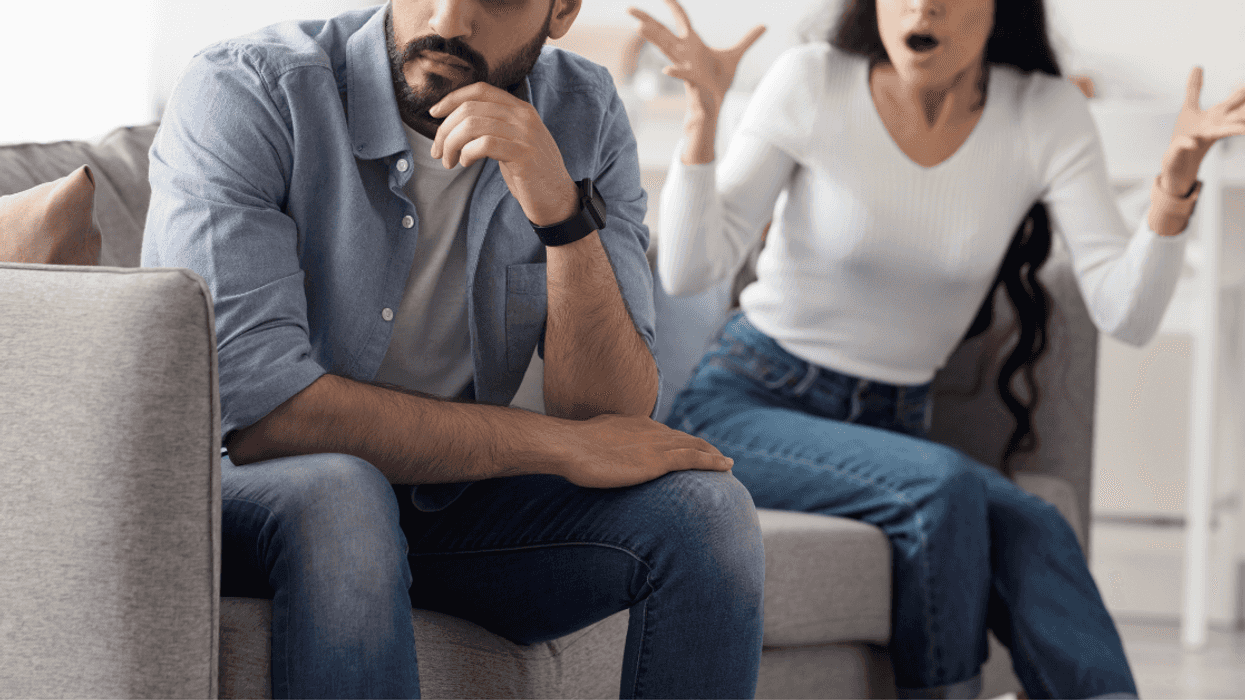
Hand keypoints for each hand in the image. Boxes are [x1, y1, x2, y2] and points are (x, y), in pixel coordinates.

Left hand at [429, 83, 577, 225]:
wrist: (557, 200)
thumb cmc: (530, 173)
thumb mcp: (512, 142)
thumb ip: (493, 125)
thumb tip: (455, 121)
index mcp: (520, 108)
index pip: (480, 89)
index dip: (452, 99)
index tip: (434, 114)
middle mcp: (523, 116)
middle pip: (470, 108)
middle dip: (445, 130)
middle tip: (438, 151)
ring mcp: (525, 134)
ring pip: (473, 125)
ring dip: (452, 144)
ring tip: (448, 161)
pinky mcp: (523, 154)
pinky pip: (484, 144)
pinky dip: (467, 153)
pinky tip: (465, 163)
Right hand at [557, 413, 733, 488]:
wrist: (568, 446)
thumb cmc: (572, 449)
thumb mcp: (593, 441)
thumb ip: (606, 445)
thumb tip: (604, 453)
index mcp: (635, 425)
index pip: (665, 434)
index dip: (681, 442)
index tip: (690, 449)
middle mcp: (650, 430)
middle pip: (684, 438)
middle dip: (702, 447)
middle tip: (718, 457)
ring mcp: (655, 444)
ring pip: (694, 447)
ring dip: (713, 454)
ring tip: (727, 463)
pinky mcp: (658, 460)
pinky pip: (694, 459)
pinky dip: (713, 461)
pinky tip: (726, 466)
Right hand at [628, 0, 764, 117]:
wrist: (715, 103)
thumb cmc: (719, 80)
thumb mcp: (735, 55)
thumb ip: (748, 39)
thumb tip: (763, 26)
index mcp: (692, 44)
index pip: (681, 20)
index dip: (674, 7)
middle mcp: (684, 52)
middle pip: (662, 32)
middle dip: (647, 20)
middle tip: (629, 9)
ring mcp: (686, 65)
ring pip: (665, 48)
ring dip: (653, 38)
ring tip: (639, 27)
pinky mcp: (692, 81)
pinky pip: (681, 75)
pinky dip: (676, 73)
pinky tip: (667, 72)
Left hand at [1159, 67, 1244, 195]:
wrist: (1177, 164)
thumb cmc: (1185, 135)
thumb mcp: (1189, 107)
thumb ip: (1194, 88)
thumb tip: (1197, 66)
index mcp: (1218, 115)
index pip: (1238, 98)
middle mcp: (1215, 126)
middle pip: (1239, 113)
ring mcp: (1201, 138)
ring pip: (1224, 131)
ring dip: (1236, 128)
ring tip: (1243, 128)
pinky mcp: (1184, 149)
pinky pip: (1186, 145)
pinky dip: (1187, 144)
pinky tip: (1192, 143)